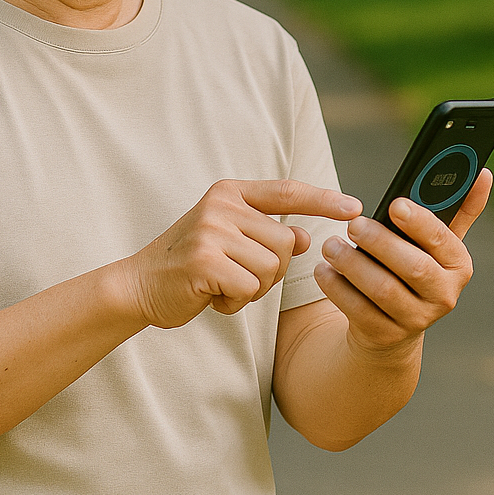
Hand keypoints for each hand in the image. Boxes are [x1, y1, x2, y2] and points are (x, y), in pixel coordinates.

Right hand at [122, 179, 360, 329]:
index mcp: (230, 193)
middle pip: (284, 242)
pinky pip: (249, 288)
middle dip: (269, 271)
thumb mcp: (229, 241)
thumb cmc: (191, 265)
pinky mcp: (205, 259)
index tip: (354, 206)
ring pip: (270, 268)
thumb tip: (303, 237)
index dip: (323, 199)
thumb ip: (265, 234)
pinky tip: (211, 297)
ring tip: (221, 285)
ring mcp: (212, 230)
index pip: (286, 191)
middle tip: (235, 277)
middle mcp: (222, 205)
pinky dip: (235, 303)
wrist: (139, 285)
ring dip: (252, 290)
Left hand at [313, 169, 492, 354]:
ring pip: (382, 289)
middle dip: (380, 242)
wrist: (392, 325)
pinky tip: (324, 269)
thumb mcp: (434, 242)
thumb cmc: (412, 265)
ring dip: (352, 264)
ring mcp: (416, 320)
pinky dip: (337, 287)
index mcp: (459, 265)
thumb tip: (483, 172)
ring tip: (330, 245)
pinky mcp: (385, 335)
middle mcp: (444, 296)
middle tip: (353, 223)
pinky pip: (357, 310)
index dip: (420, 223)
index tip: (395, 204)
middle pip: (413, 267)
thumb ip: (456, 207)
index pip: (444, 241)